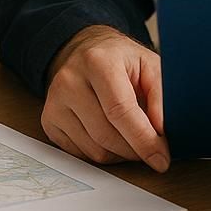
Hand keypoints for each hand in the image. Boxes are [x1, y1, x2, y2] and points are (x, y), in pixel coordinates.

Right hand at [41, 25, 169, 172]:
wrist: (86, 51)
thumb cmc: (121, 60)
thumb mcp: (150, 65)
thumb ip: (161, 96)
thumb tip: (161, 132)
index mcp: (98, 61)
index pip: (120, 111)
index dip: (143, 140)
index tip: (161, 158)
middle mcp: (70, 80)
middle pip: (106, 135)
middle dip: (135, 150)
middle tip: (151, 148)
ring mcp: (55, 102)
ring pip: (94, 150)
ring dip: (120, 154)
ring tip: (131, 137)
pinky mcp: (49, 120)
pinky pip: (81, 154)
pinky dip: (102, 153)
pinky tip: (110, 136)